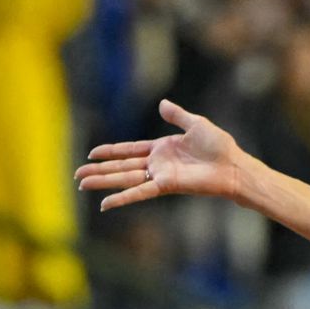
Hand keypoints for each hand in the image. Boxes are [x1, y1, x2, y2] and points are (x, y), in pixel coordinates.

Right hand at [76, 100, 254, 211]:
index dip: (110, 152)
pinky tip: (105, 204)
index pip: (128, 150)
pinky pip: (139, 192)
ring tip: (82, 185)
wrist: (232, 165)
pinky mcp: (165, 186)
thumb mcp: (195, 123)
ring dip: (103, 182)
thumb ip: (177, 115)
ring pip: (124, 179)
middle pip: (121, 167)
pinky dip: (122, 198)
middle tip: (77, 176)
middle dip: (98, 171)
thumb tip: (162, 104)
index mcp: (161, 149)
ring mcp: (159, 176)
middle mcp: (156, 164)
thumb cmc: (219, 146)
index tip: (92, 154)